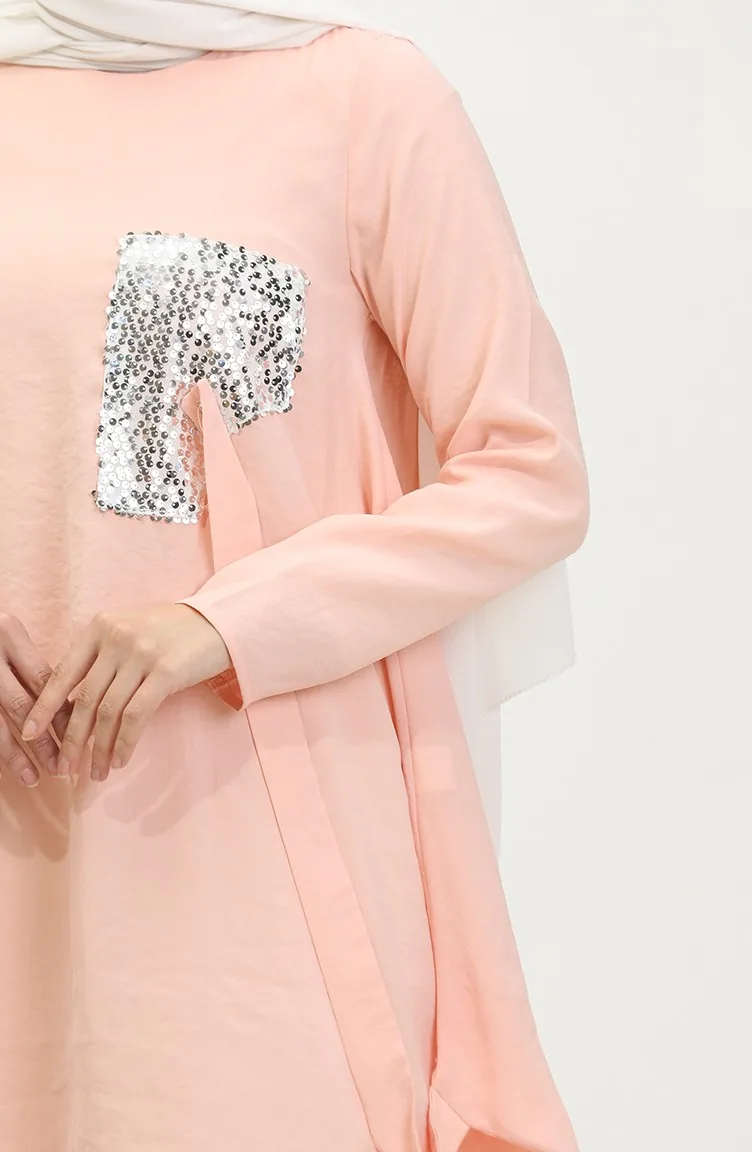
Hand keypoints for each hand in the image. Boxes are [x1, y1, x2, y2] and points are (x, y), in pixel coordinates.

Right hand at [0, 613, 70, 786]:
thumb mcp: (9, 637)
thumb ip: (31, 666)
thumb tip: (70, 708)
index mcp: (9, 634)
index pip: (45, 681)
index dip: (63, 712)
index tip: (80, 738)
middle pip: (23, 706)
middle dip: (45, 741)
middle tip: (61, 767)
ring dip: (16, 755)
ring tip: (32, 778)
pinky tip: (4, 770)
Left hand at [22, 605, 231, 782]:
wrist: (219, 623)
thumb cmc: (171, 633)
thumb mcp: (129, 633)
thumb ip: (101, 658)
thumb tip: (71, 702)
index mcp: (100, 627)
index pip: (63, 672)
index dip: (44, 706)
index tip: (30, 733)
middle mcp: (117, 638)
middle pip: (83, 698)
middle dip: (72, 739)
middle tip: (65, 766)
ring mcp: (141, 654)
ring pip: (107, 712)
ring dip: (99, 748)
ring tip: (96, 772)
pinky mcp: (166, 672)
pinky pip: (136, 716)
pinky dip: (124, 742)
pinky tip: (120, 759)